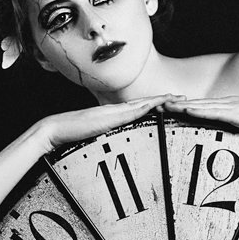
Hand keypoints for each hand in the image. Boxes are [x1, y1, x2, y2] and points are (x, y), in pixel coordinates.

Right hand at [41, 95, 184, 151]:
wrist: (56, 129)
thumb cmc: (71, 134)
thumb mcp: (94, 135)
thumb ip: (105, 135)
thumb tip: (115, 143)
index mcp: (112, 114)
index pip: (138, 107)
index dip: (155, 103)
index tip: (170, 101)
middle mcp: (115, 109)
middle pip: (144, 102)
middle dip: (163, 99)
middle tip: (182, 96)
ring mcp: (112, 111)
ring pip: (141, 103)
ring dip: (159, 100)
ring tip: (176, 98)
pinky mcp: (109, 117)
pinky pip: (132, 110)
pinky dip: (146, 106)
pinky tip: (157, 106)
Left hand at [160, 94, 238, 136]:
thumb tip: (236, 138)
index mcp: (231, 106)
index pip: (203, 106)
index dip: (185, 106)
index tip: (169, 107)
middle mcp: (228, 103)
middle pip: (197, 104)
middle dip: (177, 104)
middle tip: (157, 103)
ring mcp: (231, 107)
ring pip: (201, 106)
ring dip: (181, 106)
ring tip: (164, 106)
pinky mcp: (237, 113)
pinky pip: (213, 112)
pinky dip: (198, 111)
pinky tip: (186, 110)